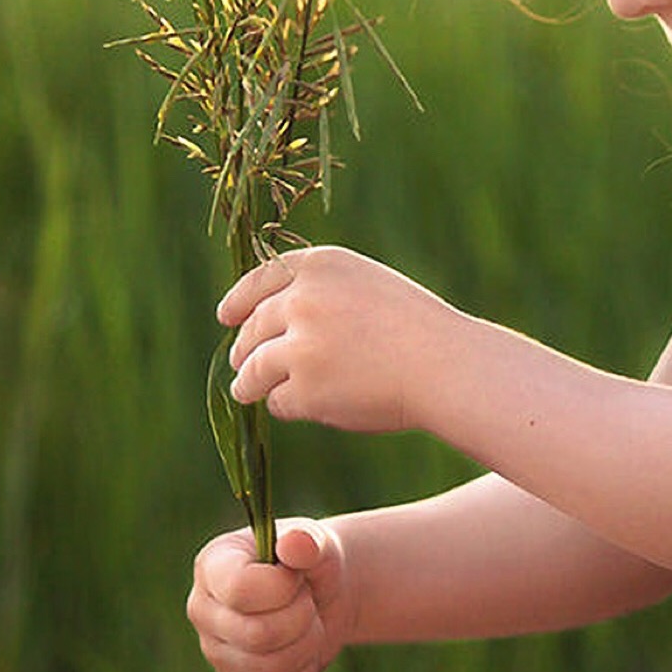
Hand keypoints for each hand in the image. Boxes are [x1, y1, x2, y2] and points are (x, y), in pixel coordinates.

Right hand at [186, 519, 349, 671]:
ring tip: (308, 622)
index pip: (240, 590)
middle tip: (307, 601)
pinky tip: (304, 653)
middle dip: (301, 618)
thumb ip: (307, 540)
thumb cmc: (311, 561)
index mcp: (213, 567)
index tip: (297, 576)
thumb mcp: (315, 542)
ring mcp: (215, 651)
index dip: (283, 588)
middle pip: (257, 634)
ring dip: (307, 645)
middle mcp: (203, 610)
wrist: (324, 595)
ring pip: (269, 667)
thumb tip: (294, 543)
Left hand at [219, 245, 454, 434]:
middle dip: (245, 349)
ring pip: (253, 368)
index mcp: (320, 266)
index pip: (260, 280)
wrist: (445, 365)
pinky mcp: (304, 388)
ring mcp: (301, 345)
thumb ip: (319, 294)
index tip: (226, 317)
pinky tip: (308, 405)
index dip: (239, 301)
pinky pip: (278, 401)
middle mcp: (303, 300)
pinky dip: (288, 405)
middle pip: (252, 327)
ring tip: (247, 392)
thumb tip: (264, 324)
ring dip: (248, 383)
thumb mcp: (365, 286)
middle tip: (243, 365)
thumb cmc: (415, 329)